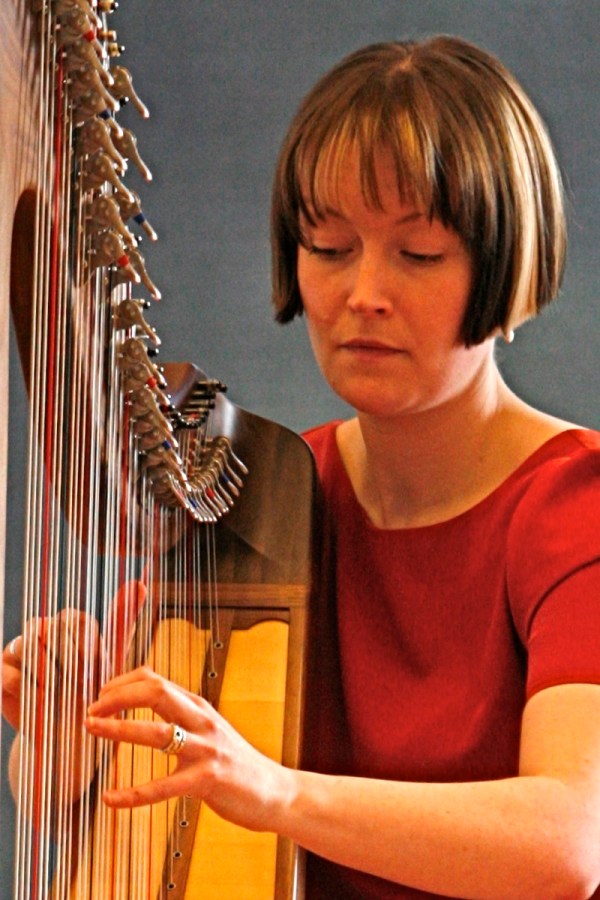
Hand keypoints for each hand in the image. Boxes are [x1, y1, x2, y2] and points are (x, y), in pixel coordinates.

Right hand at [2, 610, 106, 802]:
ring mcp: (20, 653)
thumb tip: (140, 583)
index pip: (73, 618)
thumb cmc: (94, 695)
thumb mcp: (113, 660)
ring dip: (47, 669)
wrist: (71, 738)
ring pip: (26, 643)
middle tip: (78, 678)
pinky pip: (7, 672)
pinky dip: (27, 687)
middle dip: (66, 654)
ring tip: (60, 689)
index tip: (94, 661)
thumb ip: (122, 622)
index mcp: (69, 629)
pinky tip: (41, 700)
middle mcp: (43, 635)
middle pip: (48, 626)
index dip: (84, 639)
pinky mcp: (3, 675)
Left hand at [85, 666, 294, 832]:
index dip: (122, 683)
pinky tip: (110, 799)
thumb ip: (181, 713)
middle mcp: (201, 720)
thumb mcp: (209, 728)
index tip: (99, 697)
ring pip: (156, 733)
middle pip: (155, 691)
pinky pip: (164, 787)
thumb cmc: (235, 762)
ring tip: (91, 729)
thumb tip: (147, 693)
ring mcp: (206, 749)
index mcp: (198, 706)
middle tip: (89, 711)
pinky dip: (133, 794)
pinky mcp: (207, 781)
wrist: (274, 791)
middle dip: (117, 697)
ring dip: (119, 729)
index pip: (155, 679)